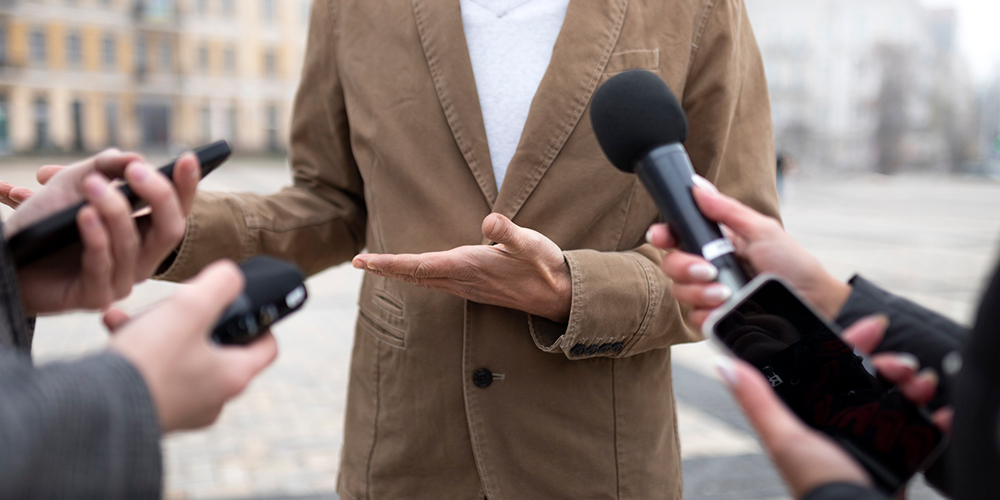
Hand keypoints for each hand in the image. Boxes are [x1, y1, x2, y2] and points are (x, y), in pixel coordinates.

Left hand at [6, 149, 198, 314]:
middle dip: (159, 197)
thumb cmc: (45, 223)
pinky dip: (96, 238)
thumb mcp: (75, 183)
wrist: (7, 258)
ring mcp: (121, 281)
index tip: (188, 158)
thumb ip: (106, 167)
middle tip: (136, 170)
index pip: (178, 211)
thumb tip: (137, 159)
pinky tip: (85, 215)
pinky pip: (102, 265)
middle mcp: (142, 259)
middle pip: (170, 230)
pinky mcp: (96, 297)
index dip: (187, 186)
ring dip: (113, 211)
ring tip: (92, 184)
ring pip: (132, 245)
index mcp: (145, 235)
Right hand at [107, 261, 277, 432]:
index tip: (241, 305)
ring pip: (181, 357)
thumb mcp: (190, 307)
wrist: (94, 411)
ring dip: (159, 329)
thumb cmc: (149, 362)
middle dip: (196, 319)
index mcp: (234, 377)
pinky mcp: (152, 413)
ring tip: (134, 315)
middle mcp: (214, 399)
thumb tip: (232, 276)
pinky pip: (153, 373)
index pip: (267, 347)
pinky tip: (114, 326)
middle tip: (177, 306)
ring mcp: (183, 409)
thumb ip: (220, 284)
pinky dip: (139, 349)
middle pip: (219, 347)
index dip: (260, 321)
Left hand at [352, 213, 571, 321]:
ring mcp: (468, 288)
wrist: (560, 297)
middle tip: (357, 260)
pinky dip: (417, 276)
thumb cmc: (546, 267)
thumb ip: (510, 233)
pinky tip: (414, 273)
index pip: (420, 264)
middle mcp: (463, 281)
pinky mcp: (475, 289)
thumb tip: (489, 221)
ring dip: (399, 273)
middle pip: (415, 275)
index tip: (365, 260)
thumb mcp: (531, 244)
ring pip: (424, 281)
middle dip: (385, 268)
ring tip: (376, 265)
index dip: (391, 262)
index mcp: (470, 267)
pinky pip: (436, 283)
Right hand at [648, 179, 849, 327]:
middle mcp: (708, 268)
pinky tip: (725, 309)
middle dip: (684, 267)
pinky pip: (694, 318)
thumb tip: (697, 185)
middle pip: (671, 265)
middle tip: (709, 271)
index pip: (678, 237)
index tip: (660, 236)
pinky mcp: (717, 319)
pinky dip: (707, 313)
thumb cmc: (792, 263)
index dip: (663, 235)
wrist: (812, 302)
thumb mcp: (762, 230)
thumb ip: (727, 210)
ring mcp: (710, 294)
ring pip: (680, 292)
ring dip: (699, 292)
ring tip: (725, 293)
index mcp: (716, 243)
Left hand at [719, 316, 950, 497]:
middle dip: (889, 364)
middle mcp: (840, 423)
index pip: (830, 368)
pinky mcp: (898, 457)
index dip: (850, 344)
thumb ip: (758, 402)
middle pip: (868, 378)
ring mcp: (871, 439)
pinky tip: (939, 413)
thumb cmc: (817, 486)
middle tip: (904, 363)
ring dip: (913, 384)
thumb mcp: (786, 439)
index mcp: (812, 415)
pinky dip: (933, 420)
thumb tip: (724, 365)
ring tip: (922, 384)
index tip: (871, 327)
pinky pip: (920, 430)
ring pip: (897, 398)